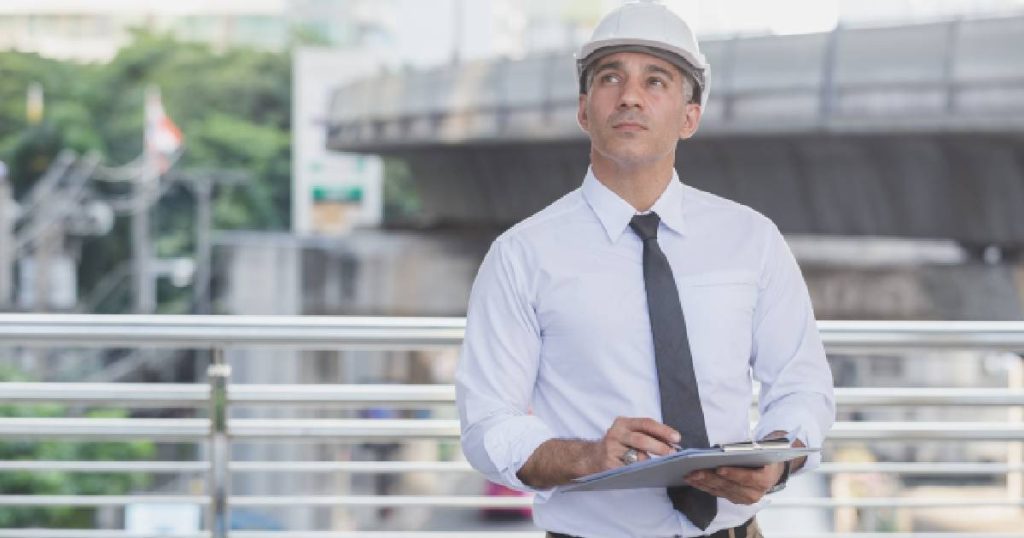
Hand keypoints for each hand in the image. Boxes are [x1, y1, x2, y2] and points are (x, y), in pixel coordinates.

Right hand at [584, 416, 679, 473]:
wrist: (591, 457)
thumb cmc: (618, 445)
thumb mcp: (629, 433)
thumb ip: (647, 435)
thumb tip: (672, 444)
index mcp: (623, 423)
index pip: (646, 423)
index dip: (663, 430)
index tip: (677, 438)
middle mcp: (615, 433)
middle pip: (641, 440)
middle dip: (659, 447)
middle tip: (672, 454)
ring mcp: (610, 450)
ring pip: (636, 457)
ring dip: (649, 462)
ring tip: (658, 466)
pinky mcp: (608, 465)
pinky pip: (629, 470)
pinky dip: (640, 472)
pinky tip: (645, 473)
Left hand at [685, 432, 805, 503]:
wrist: (772, 470)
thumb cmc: (764, 456)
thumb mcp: (760, 450)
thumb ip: (746, 451)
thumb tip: (725, 450)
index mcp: (765, 479)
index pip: (748, 477)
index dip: (733, 474)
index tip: (719, 469)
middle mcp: (755, 493)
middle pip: (730, 485)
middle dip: (710, 478)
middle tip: (695, 471)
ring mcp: (744, 498)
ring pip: (721, 491)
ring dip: (703, 483)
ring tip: (690, 476)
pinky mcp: (735, 500)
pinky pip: (718, 493)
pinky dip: (705, 487)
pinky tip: (694, 481)